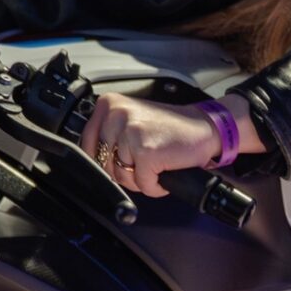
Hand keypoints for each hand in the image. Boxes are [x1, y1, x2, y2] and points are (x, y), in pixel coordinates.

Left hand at [77, 92, 223, 198]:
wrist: (204, 128)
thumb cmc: (170, 129)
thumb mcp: (130, 122)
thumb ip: (108, 136)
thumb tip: (90, 160)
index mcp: (108, 105)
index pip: (86, 144)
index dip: (102, 160)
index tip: (120, 160)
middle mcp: (116, 115)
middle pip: (103, 165)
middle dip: (125, 171)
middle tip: (145, 161)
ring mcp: (131, 133)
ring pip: (122, 177)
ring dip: (141, 179)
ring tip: (157, 163)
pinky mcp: (146, 153)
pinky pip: (142, 185)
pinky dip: (156, 185)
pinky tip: (165, 169)